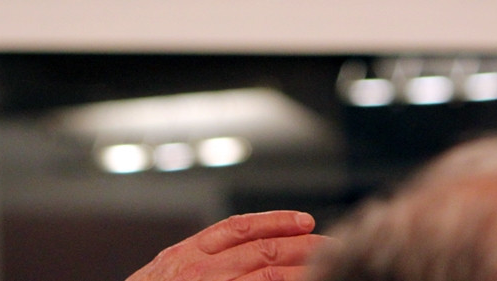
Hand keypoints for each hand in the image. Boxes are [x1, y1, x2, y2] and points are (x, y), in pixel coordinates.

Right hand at [126, 210, 326, 280]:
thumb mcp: (162, 276)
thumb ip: (195, 262)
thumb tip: (236, 256)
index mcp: (184, 256)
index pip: (238, 228)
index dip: (275, 222)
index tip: (303, 222)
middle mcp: (198, 270)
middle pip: (263, 249)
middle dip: (303, 246)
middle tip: (334, 245)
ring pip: (268, 274)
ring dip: (305, 269)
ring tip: (331, 266)